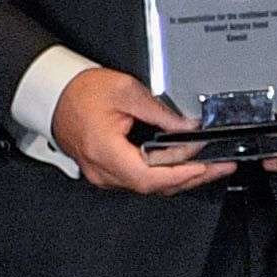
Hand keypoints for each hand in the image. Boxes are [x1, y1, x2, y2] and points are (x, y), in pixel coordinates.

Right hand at [50, 67, 233, 195]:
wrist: (55, 95)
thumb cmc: (81, 92)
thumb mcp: (126, 91)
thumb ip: (160, 110)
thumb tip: (188, 125)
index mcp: (105, 151)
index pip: (149, 176)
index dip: (181, 175)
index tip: (206, 166)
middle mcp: (102, 170)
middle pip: (153, 186)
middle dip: (192, 177)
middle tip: (221, 167)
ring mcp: (103, 174)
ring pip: (149, 186)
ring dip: (181, 178)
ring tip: (211, 167)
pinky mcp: (107, 171)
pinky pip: (140, 179)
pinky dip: (165, 175)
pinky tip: (185, 166)